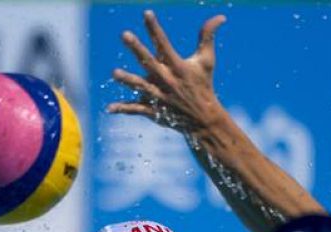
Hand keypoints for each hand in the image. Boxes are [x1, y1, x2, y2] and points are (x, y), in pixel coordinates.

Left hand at [108, 10, 226, 131]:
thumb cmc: (203, 86)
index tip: (146, 12)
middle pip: (150, 62)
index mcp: (178, 67)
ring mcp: (160, 96)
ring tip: (115, 73)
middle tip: (125, 35)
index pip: (165, 44)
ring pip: (141, 87)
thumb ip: (208, 37)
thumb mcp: (207, 61)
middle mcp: (168, 80)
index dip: (155, 28)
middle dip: (138, 49)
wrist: (204, 120)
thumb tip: (221, 16)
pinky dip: (123, 109)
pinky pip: (137, 110)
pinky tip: (109, 108)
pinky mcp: (155, 111)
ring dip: (128, 80)